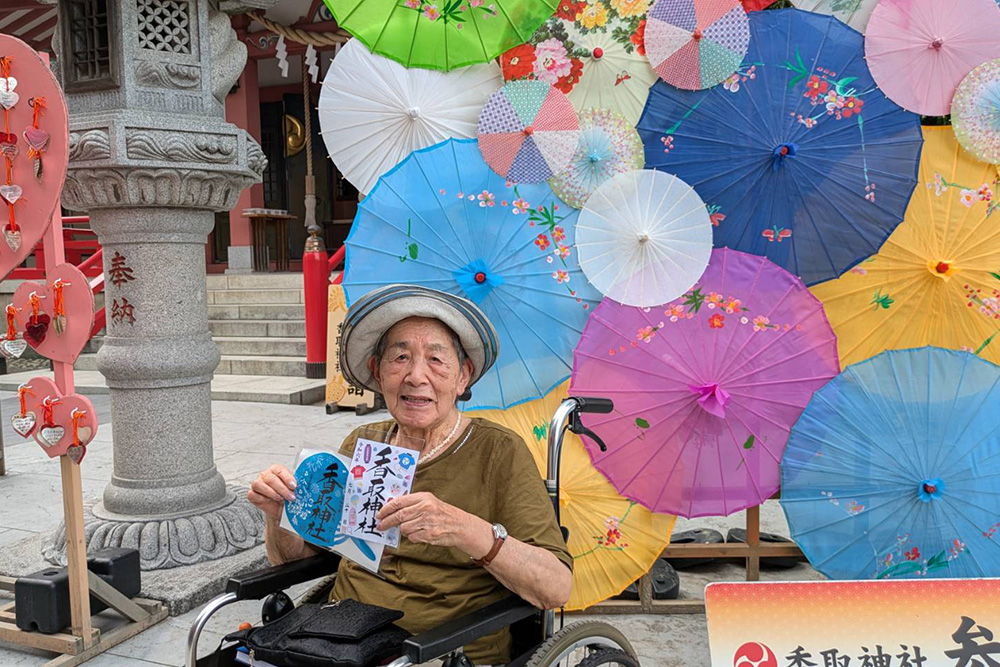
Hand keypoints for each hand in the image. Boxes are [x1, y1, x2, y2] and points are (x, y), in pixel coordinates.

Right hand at [248, 464, 297, 520]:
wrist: (280, 509)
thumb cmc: (287, 495)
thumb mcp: (293, 489)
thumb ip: (297, 484)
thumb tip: (307, 483)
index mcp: (276, 469)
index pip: (280, 470)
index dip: (287, 478)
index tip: (294, 486)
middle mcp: (265, 474)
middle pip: (270, 479)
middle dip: (282, 489)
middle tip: (291, 497)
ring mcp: (257, 483)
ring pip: (258, 484)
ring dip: (271, 493)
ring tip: (281, 499)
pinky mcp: (252, 493)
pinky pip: (252, 494)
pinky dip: (261, 498)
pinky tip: (268, 501)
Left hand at [376, 492, 490, 554]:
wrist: (460, 525)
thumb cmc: (443, 513)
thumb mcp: (429, 501)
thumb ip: (412, 503)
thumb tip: (392, 508)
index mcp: (424, 497)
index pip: (399, 502)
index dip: (386, 509)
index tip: (379, 514)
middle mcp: (425, 508)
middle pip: (398, 516)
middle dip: (387, 522)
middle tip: (380, 526)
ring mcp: (427, 522)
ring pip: (404, 528)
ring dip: (404, 530)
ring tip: (413, 528)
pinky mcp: (428, 534)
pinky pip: (412, 537)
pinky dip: (413, 537)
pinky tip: (420, 533)